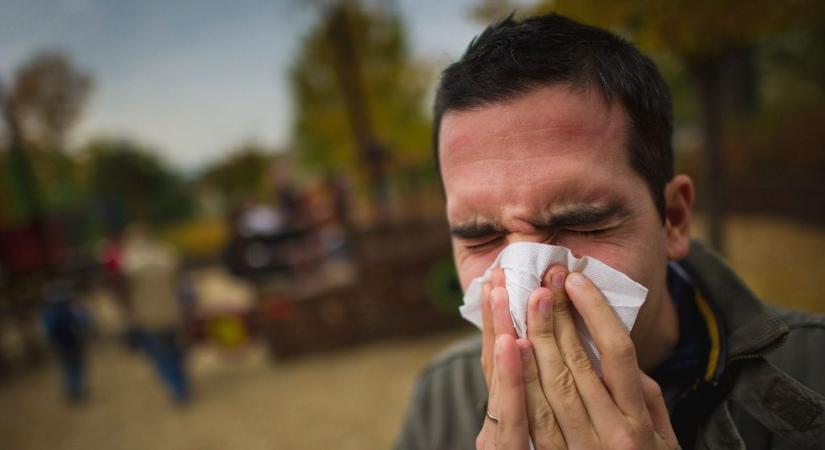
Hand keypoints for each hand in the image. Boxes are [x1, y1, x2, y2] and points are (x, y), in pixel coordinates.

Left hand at [477, 267, 678, 449]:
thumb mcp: (660, 436)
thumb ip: (643, 396)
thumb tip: (620, 354)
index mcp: (640, 422)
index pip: (617, 353)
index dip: (594, 312)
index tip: (574, 280)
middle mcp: (613, 436)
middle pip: (575, 363)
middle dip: (553, 316)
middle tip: (538, 277)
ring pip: (547, 385)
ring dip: (527, 335)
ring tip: (513, 297)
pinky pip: (528, 418)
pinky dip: (516, 379)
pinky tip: (508, 345)